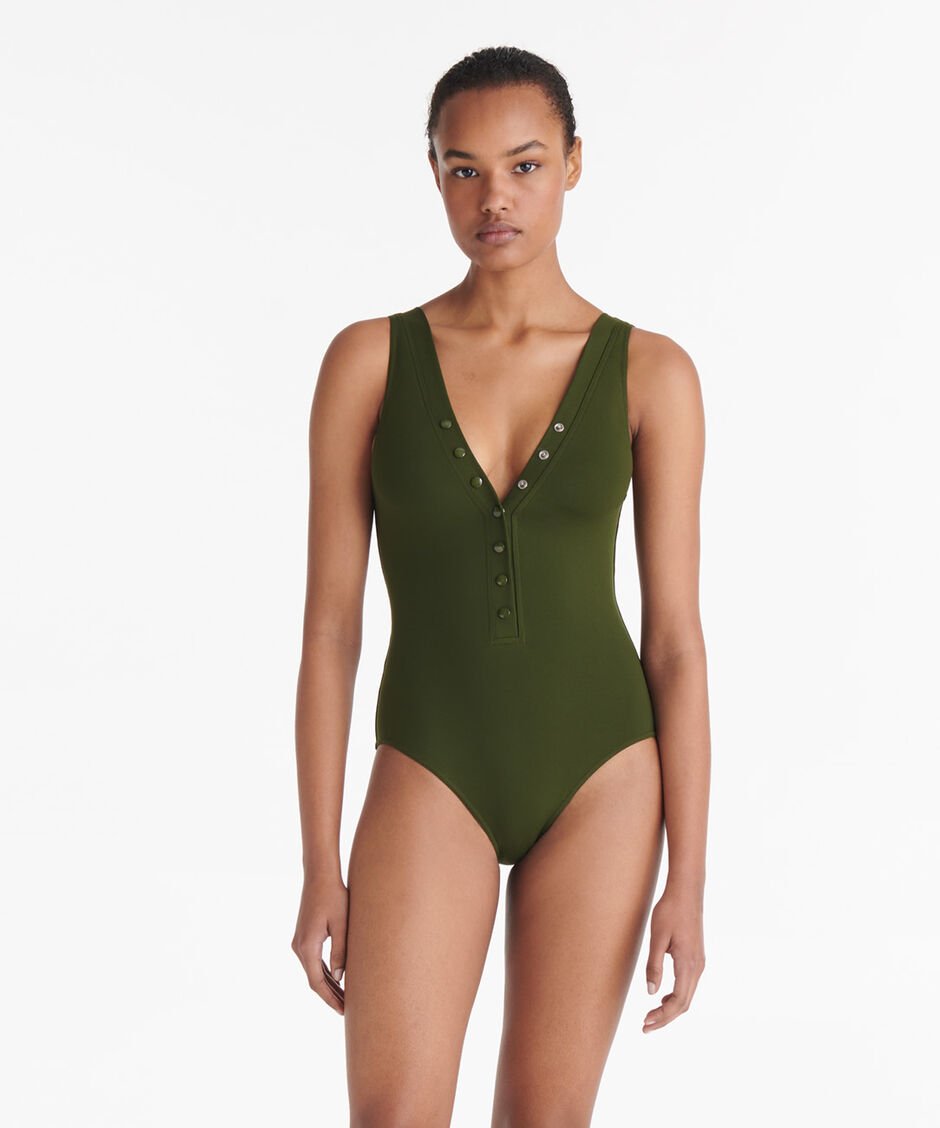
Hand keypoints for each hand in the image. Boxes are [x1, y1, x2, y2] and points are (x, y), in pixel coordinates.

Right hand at [291, 869, 348, 1014]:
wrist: (319, 875)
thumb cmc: (334, 897)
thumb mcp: (341, 925)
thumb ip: (340, 952)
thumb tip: (340, 978)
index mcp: (307, 947)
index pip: (317, 982)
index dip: (330, 999)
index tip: (343, 1011)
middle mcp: (299, 947)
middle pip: (314, 980)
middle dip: (330, 995)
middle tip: (348, 1009)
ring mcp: (299, 942)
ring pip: (313, 971)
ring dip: (327, 984)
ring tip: (345, 997)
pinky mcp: (303, 936)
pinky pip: (313, 961)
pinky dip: (323, 972)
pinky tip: (336, 978)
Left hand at [642, 883, 704, 1031]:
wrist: (687, 891)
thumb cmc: (669, 911)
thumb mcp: (657, 937)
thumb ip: (654, 965)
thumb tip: (651, 993)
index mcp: (688, 964)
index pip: (678, 1002)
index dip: (662, 1017)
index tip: (646, 1024)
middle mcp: (697, 967)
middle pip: (684, 1003)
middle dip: (665, 1018)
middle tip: (645, 1026)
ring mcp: (699, 962)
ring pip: (687, 995)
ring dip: (671, 1008)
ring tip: (651, 1015)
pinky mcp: (697, 957)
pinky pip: (688, 985)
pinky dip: (677, 996)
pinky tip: (663, 996)